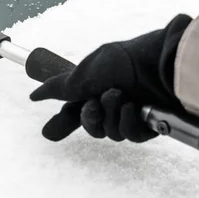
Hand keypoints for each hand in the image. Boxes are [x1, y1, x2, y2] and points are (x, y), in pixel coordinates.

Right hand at [30, 14, 191, 141]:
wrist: (163, 66)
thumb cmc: (127, 62)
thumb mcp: (86, 72)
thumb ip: (61, 87)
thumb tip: (35, 95)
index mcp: (99, 84)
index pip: (76, 109)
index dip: (64, 121)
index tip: (50, 132)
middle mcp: (114, 99)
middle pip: (91, 126)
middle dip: (90, 117)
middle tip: (95, 103)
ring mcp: (132, 113)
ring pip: (109, 133)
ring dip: (111, 115)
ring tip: (121, 97)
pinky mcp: (150, 125)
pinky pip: (129, 135)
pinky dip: (128, 121)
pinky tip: (134, 108)